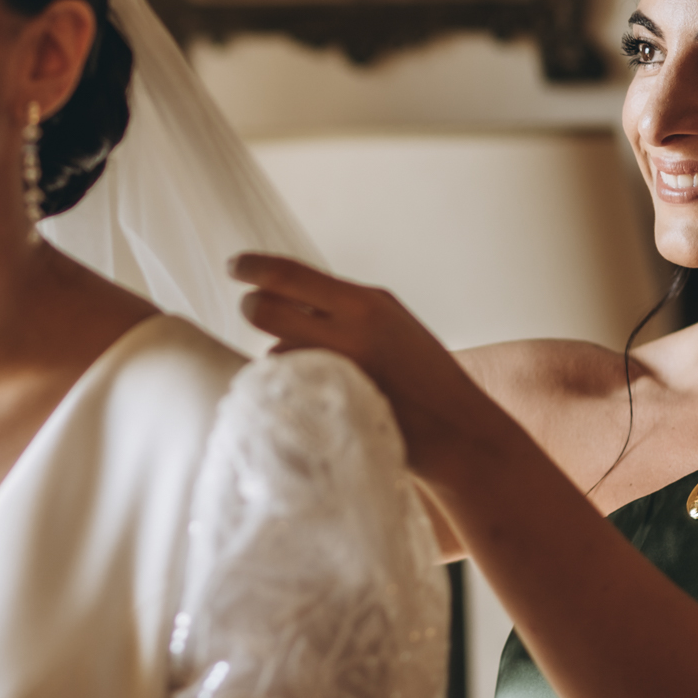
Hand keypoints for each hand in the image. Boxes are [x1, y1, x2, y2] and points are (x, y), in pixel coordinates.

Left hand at [230, 253, 489, 472]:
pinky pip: (289, 387)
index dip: (254, 267)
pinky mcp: (334, 404)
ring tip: (303, 369)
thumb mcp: (392, 327)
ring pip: (275, 351)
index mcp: (367, 302)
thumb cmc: (427, 381)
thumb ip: (348, 312)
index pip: (292, 274)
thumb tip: (294, 304)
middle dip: (252, 308)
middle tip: (250, 311)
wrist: (463, 433)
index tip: (234, 265)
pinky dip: (289, 388)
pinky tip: (310, 396)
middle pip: (267, 308)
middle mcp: (351, 329)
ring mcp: (340, 368)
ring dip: (276, 356)